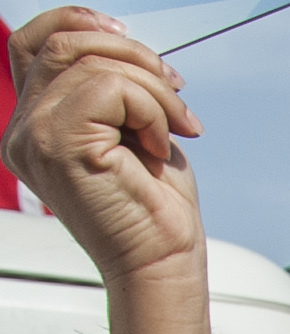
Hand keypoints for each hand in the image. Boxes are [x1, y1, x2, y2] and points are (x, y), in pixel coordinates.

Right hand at [3, 7, 216, 333]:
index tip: (130, 39)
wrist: (164, 266)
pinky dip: (150, 107)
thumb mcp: (133, 131)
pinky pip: (109, 88)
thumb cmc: (156, 210)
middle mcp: (24, 130)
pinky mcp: (61, 146)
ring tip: (178, 126)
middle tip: (176, 90)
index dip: (79, 22)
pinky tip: (163, 144)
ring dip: (152, 88)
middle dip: (132, 55)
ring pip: (90, 63)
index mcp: (34, 124)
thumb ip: (114, 88)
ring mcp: (35, 137)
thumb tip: (124, 44)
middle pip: (63, 44)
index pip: (33, 43)